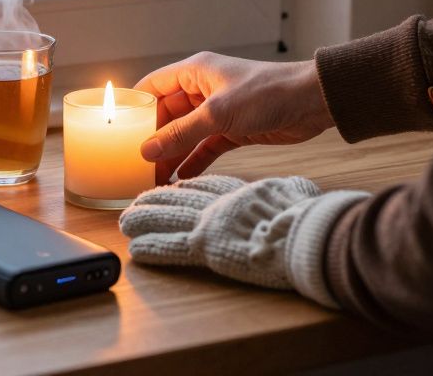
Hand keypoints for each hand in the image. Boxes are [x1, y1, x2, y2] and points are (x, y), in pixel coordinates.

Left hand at [118, 174, 368, 306]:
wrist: (305, 232)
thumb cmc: (306, 214)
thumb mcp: (295, 191)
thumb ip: (288, 189)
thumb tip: (298, 187)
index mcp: (239, 190)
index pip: (205, 184)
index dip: (184, 184)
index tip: (171, 183)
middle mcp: (219, 203)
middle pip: (178, 197)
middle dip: (155, 198)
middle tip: (136, 200)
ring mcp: (209, 223)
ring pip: (167, 217)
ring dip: (144, 219)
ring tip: (125, 221)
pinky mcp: (205, 245)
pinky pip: (171, 246)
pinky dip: (153, 248)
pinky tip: (136, 249)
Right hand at [135, 53, 333, 181]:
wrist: (312, 102)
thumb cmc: (267, 93)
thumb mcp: (218, 114)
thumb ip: (181, 133)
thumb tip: (147, 150)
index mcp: (194, 73)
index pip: (152, 87)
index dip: (135, 107)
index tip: (117, 130)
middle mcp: (202, 90)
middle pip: (166, 115)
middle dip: (152, 139)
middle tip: (134, 163)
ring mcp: (217, 111)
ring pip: (184, 134)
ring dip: (171, 154)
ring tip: (152, 177)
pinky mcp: (233, 130)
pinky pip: (204, 147)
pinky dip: (193, 161)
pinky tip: (179, 178)